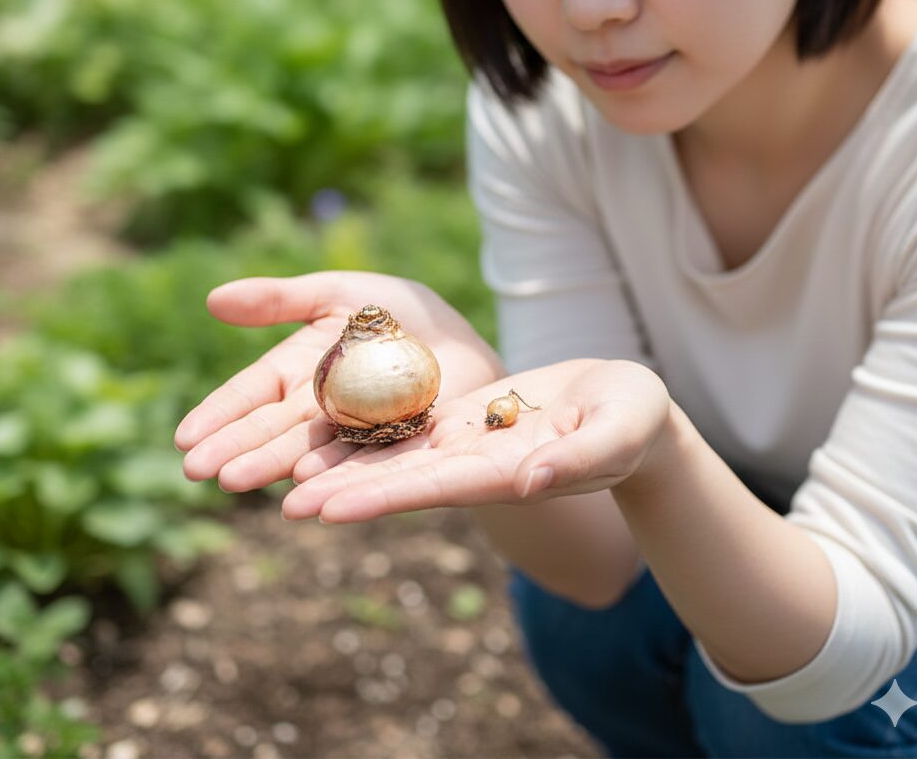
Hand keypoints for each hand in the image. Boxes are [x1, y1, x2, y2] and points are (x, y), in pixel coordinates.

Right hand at [175, 271, 505, 490]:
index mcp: (297, 370)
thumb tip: (211, 299)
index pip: (250, 394)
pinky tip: (304, 486)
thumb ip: (279, 300)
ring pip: (305, 452)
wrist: (458, 337)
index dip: (219, 414)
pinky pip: (359, 461)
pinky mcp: (390, 447)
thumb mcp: (336, 292)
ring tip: (236, 481)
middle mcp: (316, 408)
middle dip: (233, 449)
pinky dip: (330, 474)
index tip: (184, 436)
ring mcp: (351, 431)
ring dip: (270, 468)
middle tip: (196, 470)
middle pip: (269, 430)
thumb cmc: (396, 311)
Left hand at [281, 358, 672, 522]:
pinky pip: (411, 420)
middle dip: (344, 490)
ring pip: (397, 451)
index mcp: (510, 471)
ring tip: (287, 475)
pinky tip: (329, 427)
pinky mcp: (465, 416)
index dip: (381, 497)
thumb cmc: (633, 420)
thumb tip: (533, 483)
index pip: (436, 488)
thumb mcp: (618, 432)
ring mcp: (468, 441)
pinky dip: (371, 427)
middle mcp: (477, 463)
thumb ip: (579, 458)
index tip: (328, 511)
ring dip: (346, 464)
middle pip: (401, 478)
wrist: (626, 405)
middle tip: (282, 504)